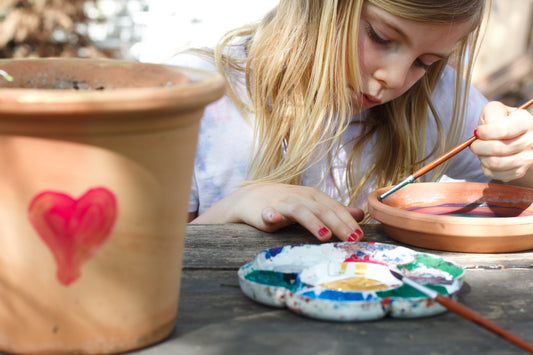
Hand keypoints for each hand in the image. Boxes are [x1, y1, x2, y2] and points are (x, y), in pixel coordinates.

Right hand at [191, 183, 364, 241]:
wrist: (253, 197)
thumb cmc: (287, 203)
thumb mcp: (313, 205)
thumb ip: (335, 210)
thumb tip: (360, 215)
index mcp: (314, 197)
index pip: (334, 208)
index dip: (348, 221)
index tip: (360, 236)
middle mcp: (301, 198)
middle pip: (322, 210)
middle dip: (338, 224)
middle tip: (351, 239)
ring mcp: (283, 203)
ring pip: (300, 211)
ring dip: (313, 222)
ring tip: (324, 236)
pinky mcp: (265, 210)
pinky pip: (269, 212)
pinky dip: (272, 214)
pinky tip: (274, 219)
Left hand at [470, 101, 532, 183]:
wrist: (510, 134)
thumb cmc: (500, 120)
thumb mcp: (495, 110)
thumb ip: (490, 114)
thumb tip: (482, 131)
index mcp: (526, 122)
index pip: (503, 130)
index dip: (484, 132)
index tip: (478, 131)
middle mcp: (532, 141)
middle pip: (497, 148)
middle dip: (478, 146)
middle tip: (475, 143)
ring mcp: (528, 158)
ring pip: (495, 163)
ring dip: (481, 157)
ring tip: (481, 151)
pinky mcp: (520, 171)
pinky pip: (495, 173)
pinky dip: (485, 167)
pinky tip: (487, 158)